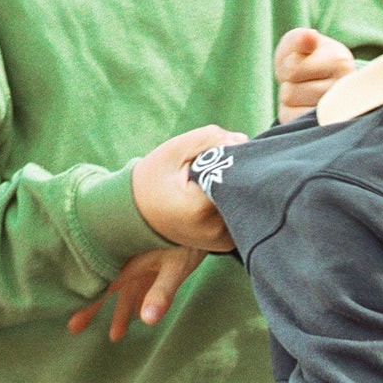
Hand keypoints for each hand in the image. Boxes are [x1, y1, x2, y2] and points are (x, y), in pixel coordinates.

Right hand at [67, 246, 205, 341]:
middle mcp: (133, 259)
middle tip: (74, 327)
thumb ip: (161, 293)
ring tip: (116, 336)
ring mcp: (146, 260)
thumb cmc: (189, 239)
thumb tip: (147, 320)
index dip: (88, 303)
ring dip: (122, 310)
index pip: (104, 285)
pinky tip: (139, 313)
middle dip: (94, 307)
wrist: (206, 212)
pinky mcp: (159, 261)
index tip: (72, 321)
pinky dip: (138, 299)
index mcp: (130, 259)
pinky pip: (142, 283)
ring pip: (128, 289)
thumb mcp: (176, 267)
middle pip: (109, 286)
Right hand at [133, 125, 247, 250]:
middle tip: (217, 165)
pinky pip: (241, 214)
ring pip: (246, 202)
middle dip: (238, 170)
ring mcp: (223, 241)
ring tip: (212, 182)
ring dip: (237, 186)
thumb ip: (211, 139)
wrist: (136, 216)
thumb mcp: (176, 149)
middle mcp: (215, 230)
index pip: (238, 174)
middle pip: (245, 189)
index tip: (221, 151)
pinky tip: (215, 194)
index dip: (234, 157)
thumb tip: (244, 142)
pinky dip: (234, 201)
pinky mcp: (226, 243)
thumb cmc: (154, 179)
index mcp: (200, 207)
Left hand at [275, 28, 353, 122]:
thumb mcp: (303, 41)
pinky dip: (291, 112)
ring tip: (305, 92)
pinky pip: (291, 120)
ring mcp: (335, 113)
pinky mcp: (323, 127)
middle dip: (289, 83)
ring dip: (290, 99)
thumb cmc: (312, 57)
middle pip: (289, 92)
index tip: (301, 62)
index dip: (287, 65)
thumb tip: (309, 37)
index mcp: (340, 61)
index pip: (291, 69)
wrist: (329, 78)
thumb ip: (300, 38)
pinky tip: (304, 106)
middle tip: (304, 80)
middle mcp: (343, 89)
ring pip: (289, 108)